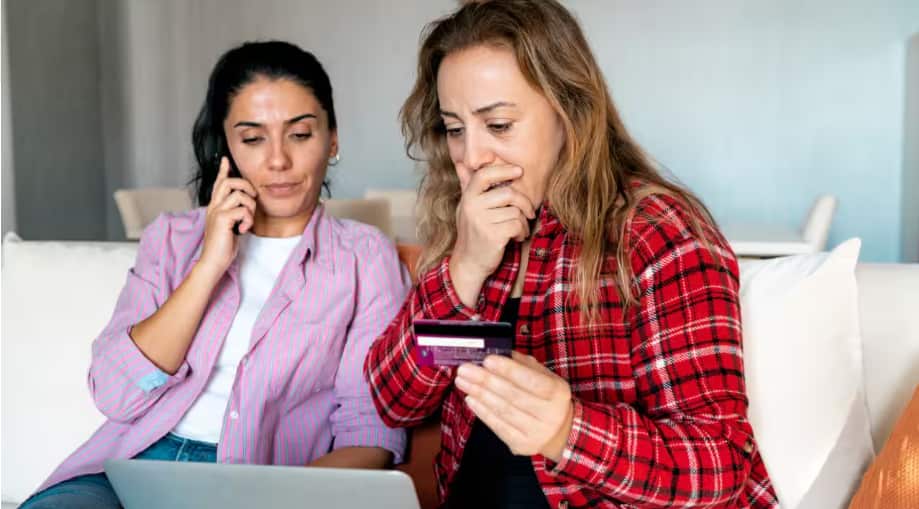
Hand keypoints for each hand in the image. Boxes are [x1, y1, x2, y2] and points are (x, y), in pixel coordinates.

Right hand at [198, 157, 257, 274]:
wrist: (213, 261)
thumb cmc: (223, 246)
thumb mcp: (230, 226)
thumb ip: (234, 214)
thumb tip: (245, 206)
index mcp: (215, 206)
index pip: (218, 184)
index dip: (223, 170)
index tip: (225, 159)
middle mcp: (214, 206)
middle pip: (230, 182)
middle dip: (246, 186)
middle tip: (253, 197)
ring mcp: (216, 212)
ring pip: (239, 195)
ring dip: (250, 207)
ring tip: (247, 221)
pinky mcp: (222, 219)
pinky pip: (243, 210)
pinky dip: (248, 220)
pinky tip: (243, 230)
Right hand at [449, 164, 535, 305]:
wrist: (469, 263)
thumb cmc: (472, 233)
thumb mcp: (467, 208)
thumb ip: (466, 185)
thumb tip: (461, 163)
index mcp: (468, 197)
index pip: (484, 175)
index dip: (503, 170)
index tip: (519, 171)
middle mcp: (472, 207)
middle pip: (509, 193)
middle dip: (524, 203)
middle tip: (529, 212)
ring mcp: (481, 221)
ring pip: (516, 212)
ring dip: (523, 222)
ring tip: (518, 229)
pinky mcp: (492, 235)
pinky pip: (517, 225)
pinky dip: (522, 232)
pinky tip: (516, 238)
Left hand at [454, 352, 573, 461]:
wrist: (559, 433)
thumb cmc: (547, 398)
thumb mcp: (545, 377)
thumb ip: (524, 365)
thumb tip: (500, 354)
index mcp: (557, 393)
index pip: (530, 380)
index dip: (508, 370)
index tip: (487, 360)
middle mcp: (549, 414)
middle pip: (512, 395)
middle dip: (485, 380)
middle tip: (465, 370)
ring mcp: (535, 432)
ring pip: (502, 411)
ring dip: (479, 394)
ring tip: (462, 382)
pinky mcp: (521, 444)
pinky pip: (498, 426)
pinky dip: (482, 412)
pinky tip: (470, 399)